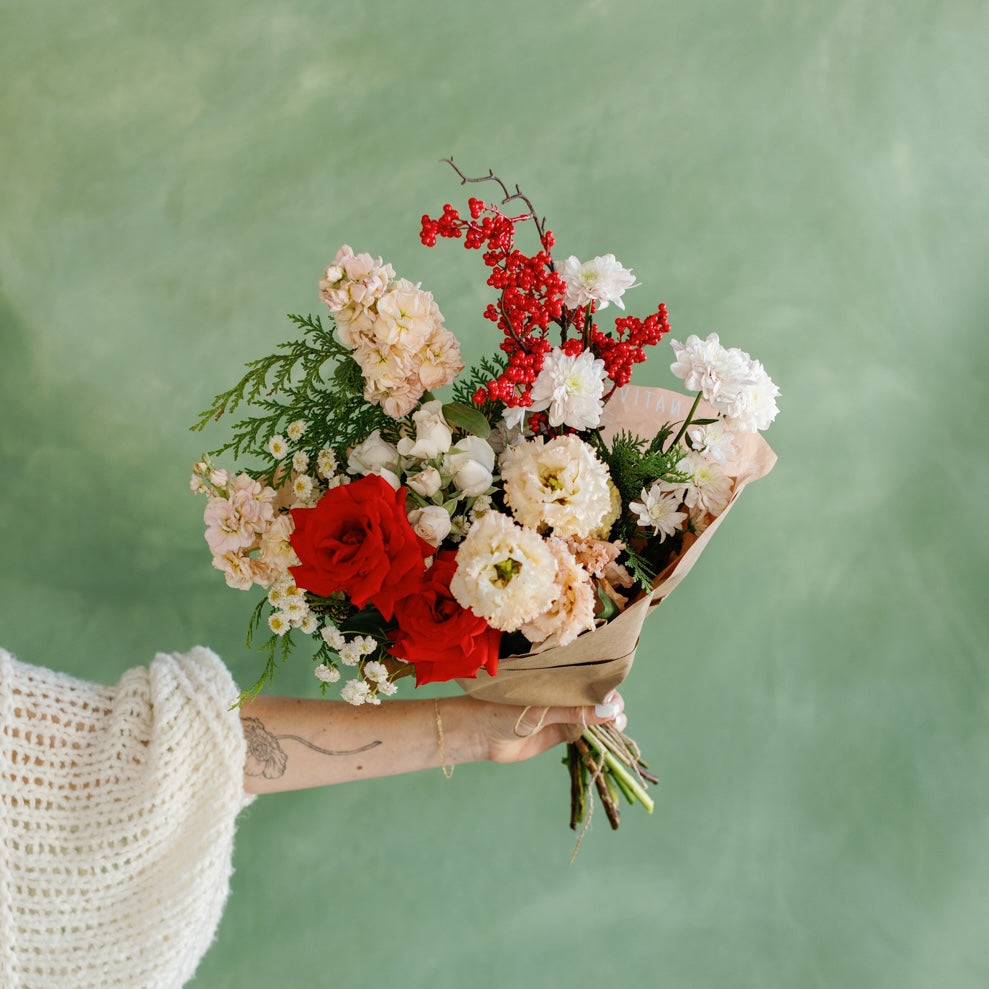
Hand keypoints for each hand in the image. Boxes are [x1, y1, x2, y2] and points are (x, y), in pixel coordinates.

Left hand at [469, 692, 626, 763]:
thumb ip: (573, 711)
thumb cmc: (502, 709)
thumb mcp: (540, 708)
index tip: (615, 697)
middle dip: (611, 705)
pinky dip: (598, 735)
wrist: (479, 734)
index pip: (589, 677)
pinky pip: (584, 732)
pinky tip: (608, 738)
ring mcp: (562, 712)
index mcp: (556, 676)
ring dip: (608, 721)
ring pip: (593, 715)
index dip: (606, 686)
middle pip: (596, 697)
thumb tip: (609, 710)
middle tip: (617, 717)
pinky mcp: (560, 732)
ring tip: (616, 727)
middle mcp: (562, 692)